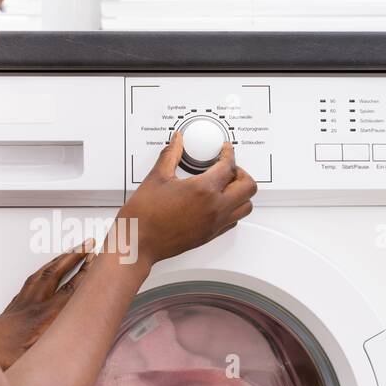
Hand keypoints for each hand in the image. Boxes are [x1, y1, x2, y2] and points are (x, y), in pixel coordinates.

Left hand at [0, 240, 94, 369]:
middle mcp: (36, 304)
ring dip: (60, 260)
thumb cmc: (9, 358)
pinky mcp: (15, 304)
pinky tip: (47, 270)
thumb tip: (79, 349)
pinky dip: (44, 271)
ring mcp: (24, 301)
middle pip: (57, 273)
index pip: (71, 289)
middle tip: (89, 244)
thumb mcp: (42, 356)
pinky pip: (32, 280)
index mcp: (46, 317)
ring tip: (72, 250)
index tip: (98, 261)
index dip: (86, 274)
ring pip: (43, 273)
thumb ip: (61, 347)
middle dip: (75, 256)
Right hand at [118, 132, 256, 268]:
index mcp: (203, 190)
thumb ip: (171, 154)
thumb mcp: (157, 177)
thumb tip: (177, 142)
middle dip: (241, 173)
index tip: (225, 150)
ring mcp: (214, 224)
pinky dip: (232, 209)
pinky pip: (233, 220)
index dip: (229, 153)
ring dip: (241, 193)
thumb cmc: (144, 217)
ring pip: (246, 206)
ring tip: (226, 185)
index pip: (229, 166)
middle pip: (248, 187)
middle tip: (228, 167)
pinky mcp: (210, 235)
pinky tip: (218, 203)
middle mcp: (214, 208)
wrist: (137, 243)